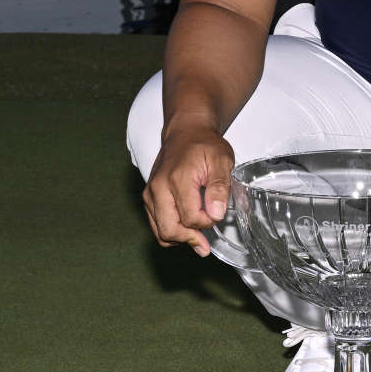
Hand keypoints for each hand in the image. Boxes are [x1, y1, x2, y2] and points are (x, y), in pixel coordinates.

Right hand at [141, 122, 234, 255]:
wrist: (186, 133)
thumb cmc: (204, 146)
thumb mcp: (222, 161)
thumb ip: (220, 188)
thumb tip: (216, 213)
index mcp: (177, 179)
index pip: (190, 218)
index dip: (207, 222)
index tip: (217, 213)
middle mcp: (158, 188)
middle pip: (169, 230)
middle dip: (191, 238)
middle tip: (206, 237)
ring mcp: (150, 194)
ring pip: (161, 232)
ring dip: (181, 237)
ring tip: (198, 232)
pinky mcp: (148, 198)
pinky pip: (156, 226)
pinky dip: (171, 231)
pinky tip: (186, 227)